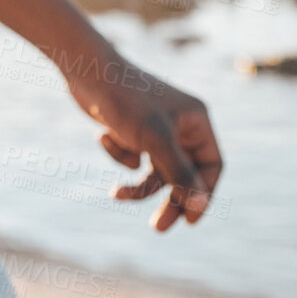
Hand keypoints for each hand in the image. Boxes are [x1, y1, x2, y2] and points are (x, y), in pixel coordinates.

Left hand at [62, 50, 223, 230]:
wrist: (85, 71)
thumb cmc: (125, 100)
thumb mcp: (155, 141)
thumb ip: (179, 173)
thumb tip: (200, 205)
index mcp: (197, 121)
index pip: (211, 166)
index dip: (203, 194)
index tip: (189, 220)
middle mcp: (181, 124)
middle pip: (183, 173)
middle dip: (170, 199)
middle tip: (160, 227)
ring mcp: (155, 127)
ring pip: (154, 169)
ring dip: (137, 183)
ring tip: (117, 194)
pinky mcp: (131, 129)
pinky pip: (131, 156)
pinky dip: (117, 152)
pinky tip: (104, 132)